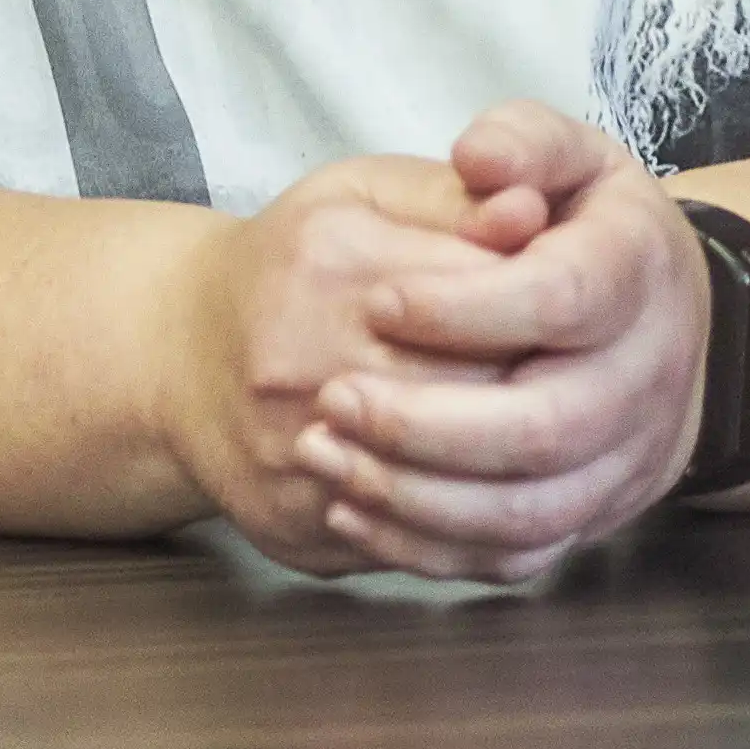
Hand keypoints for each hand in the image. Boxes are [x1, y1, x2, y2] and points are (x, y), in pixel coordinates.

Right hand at [155, 152, 558, 574]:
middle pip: (476, 395)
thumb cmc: (291, 265)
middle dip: (539, 392)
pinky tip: (496, 500)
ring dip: (513, 475)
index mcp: (328, 261)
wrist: (176, 355)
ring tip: (540, 446)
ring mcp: (291, 453)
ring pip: (451, 488)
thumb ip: (455, 200)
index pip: (486, 293)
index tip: (568, 313)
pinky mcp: (294, 524)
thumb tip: (533, 212)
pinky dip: (472, 534)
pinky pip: (414, 552)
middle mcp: (298, 360)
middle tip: (573, 385)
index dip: (545, 308)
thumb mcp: (363, 197)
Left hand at [287, 101, 708, 581]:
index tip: (378, 301)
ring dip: (417, 495)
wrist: (657, 319)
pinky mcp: (595, 515)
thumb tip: (480, 158)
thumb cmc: (583, 226)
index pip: (562, 298)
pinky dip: (431, 546)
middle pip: (545, 426)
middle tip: (329, 397)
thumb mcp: (568, 156)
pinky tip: (353, 509)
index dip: (466, 307)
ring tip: (322, 455)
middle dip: (427, 422)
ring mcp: (627, 458)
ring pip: (529, 509)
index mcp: (638, 271)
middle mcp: (647, 376)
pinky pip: (517, 554)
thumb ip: (524, 143)